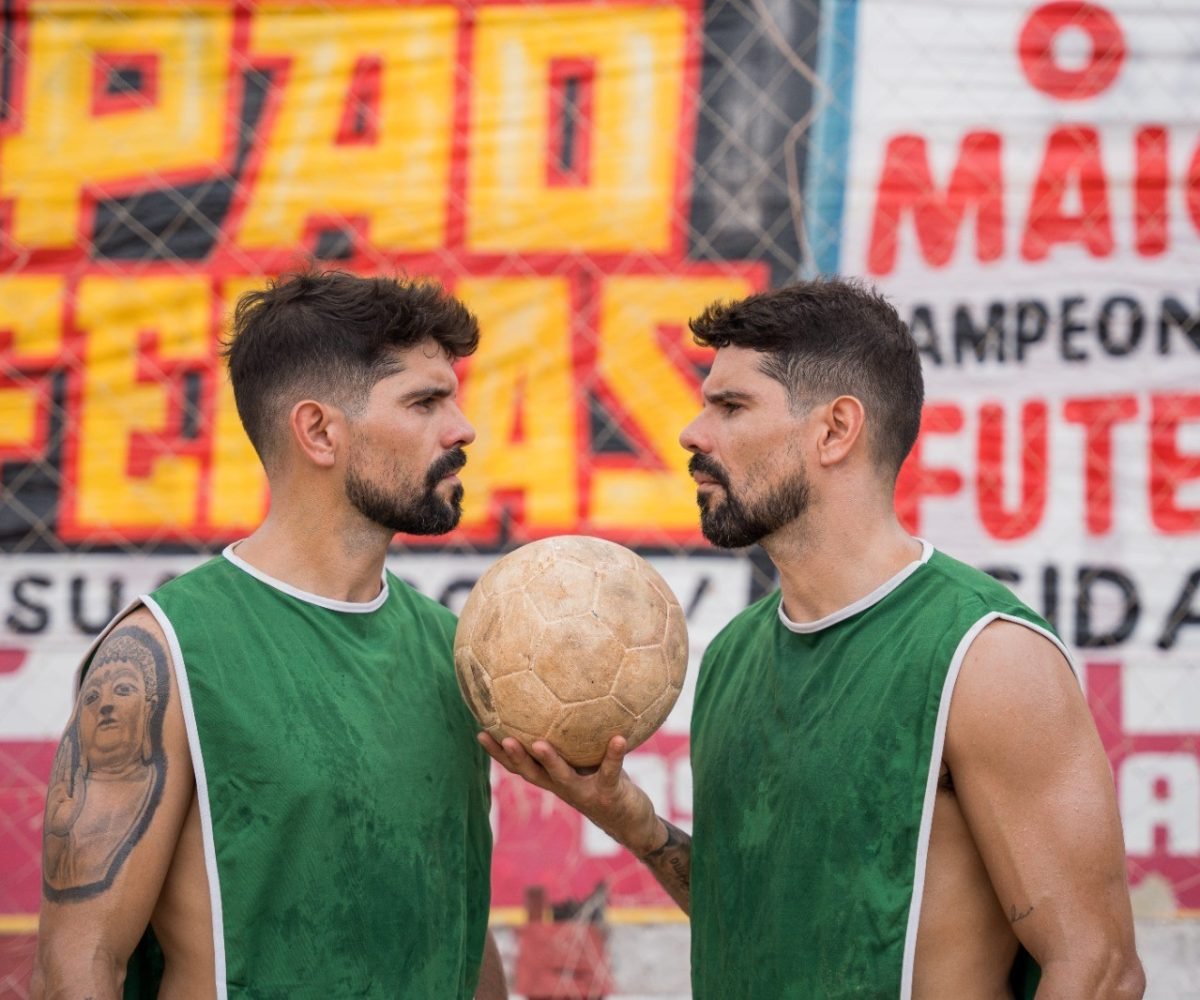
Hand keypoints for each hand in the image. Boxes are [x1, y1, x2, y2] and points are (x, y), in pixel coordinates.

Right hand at [479, 733, 663, 856]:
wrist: (631, 822)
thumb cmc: (605, 782)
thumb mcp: (586, 761)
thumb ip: (574, 739)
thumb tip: (562, 698)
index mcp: (553, 778)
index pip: (519, 766)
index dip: (498, 753)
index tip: (480, 733)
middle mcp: (563, 787)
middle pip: (532, 773)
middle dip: (515, 756)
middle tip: (501, 737)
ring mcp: (584, 792)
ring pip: (562, 777)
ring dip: (550, 760)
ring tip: (540, 743)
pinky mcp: (609, 794)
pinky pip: (611, 771)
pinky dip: (614, 755)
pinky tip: (618, 737)